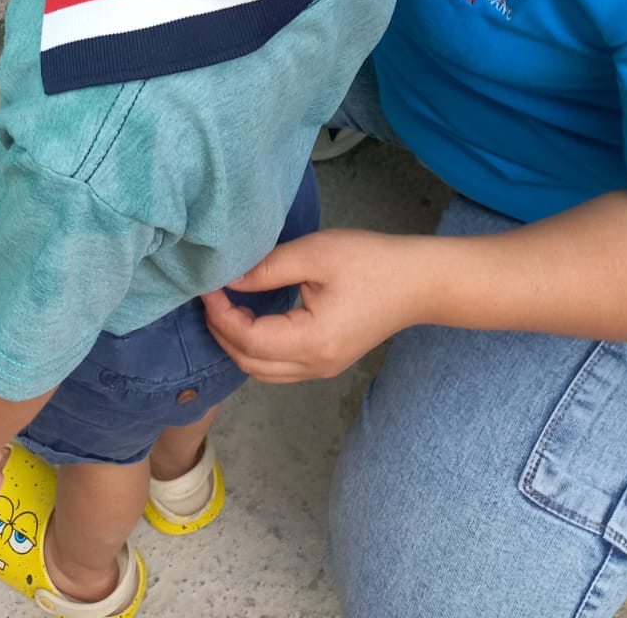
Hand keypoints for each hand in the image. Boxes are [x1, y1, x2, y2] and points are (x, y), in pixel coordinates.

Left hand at [202, 229, 433, 381]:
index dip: (220, 315)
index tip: (208, 286)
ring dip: (236, 343)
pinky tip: (249, 318)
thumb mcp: (316, 254)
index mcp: (312, 342)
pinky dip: (255, 348)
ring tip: (225, 306)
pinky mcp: (327, 362)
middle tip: (210, 295)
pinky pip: (278, 367)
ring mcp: (322, 369)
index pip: (249, 340)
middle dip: (221, 331)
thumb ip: (268, 269)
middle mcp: (315, 365)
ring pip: (262, 371)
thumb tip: (229, 279)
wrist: (418, 282)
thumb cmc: (372, 262)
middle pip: (250, 363)